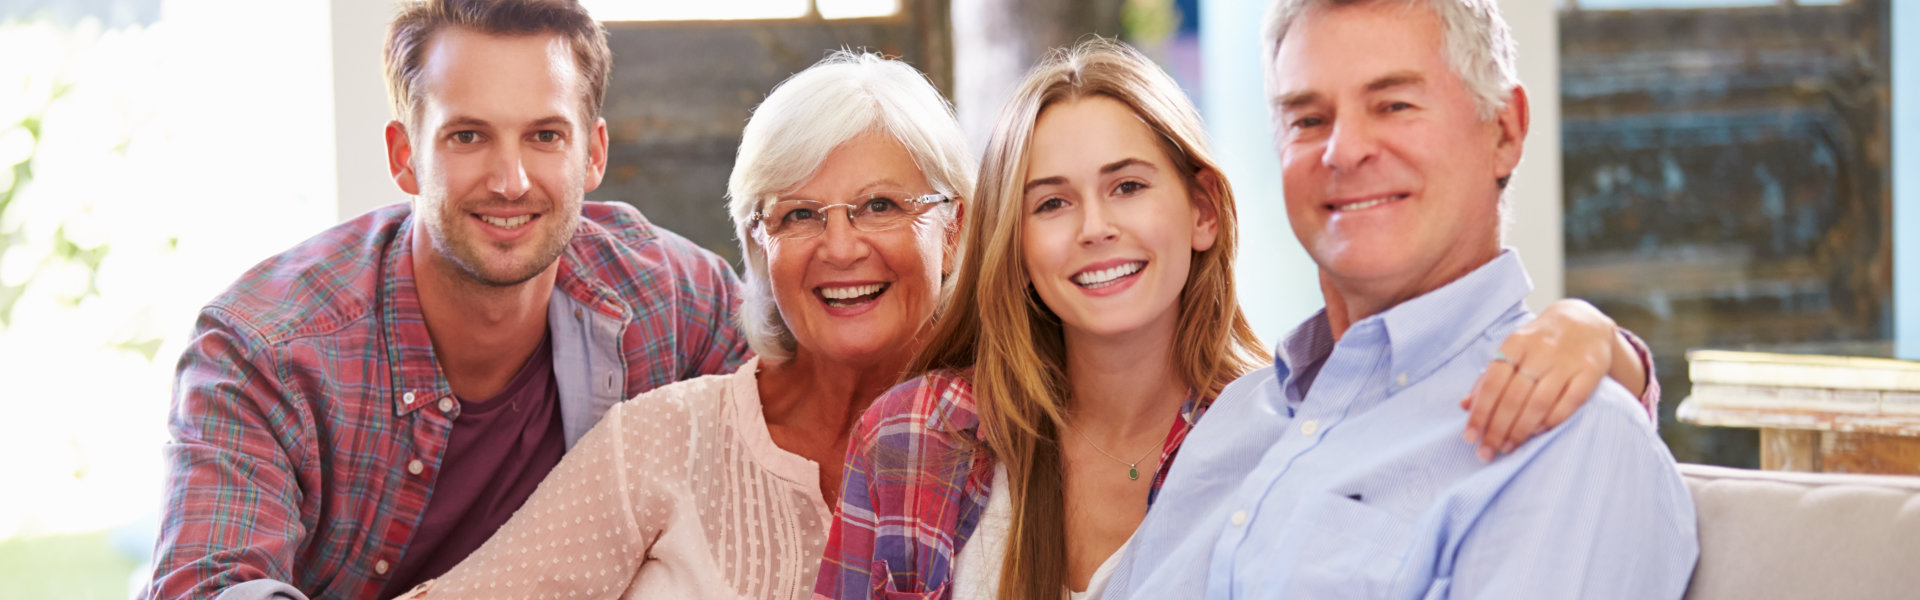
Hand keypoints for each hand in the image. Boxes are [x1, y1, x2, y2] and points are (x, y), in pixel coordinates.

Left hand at [1461, 298, 1615, 460]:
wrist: (1585, 322)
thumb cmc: (1540, 343)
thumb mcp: (1513, 351)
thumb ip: (1490, 378)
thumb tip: (1465, 406)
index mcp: (1516, 344)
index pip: (1493, 382)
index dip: (1480, 412)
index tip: (1470, 437)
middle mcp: (1541, 351)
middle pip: (1514, 396)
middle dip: (1497, 429)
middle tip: (1487, 452)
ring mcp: (1567, 361)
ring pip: (1540, 402)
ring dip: (1521, 430)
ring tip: (1508, 448)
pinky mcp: (1591, 371)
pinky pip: (1570, 402)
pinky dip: (1552, 421)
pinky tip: (1538, 433)